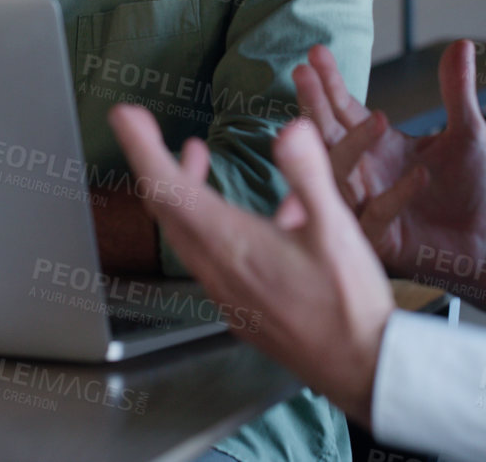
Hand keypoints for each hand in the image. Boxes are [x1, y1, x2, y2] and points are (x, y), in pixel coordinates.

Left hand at [108, 104, 393, 426]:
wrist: (360, 367)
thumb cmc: (349, 304)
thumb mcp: (337, 230)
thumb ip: (309, 175)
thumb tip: (290, 129)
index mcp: (231, 244)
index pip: (167, 189)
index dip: (142, 147)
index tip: (125, 116)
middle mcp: (216, 269)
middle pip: (166, 210)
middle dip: (155, 162)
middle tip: (146, 127)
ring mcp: (225, 292)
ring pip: (185, 233)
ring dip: (183, 191)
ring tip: (195, 157)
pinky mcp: (239, 306)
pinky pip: (208, 255)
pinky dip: (209, 221)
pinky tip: (254, 214)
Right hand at [296, 41, 485, 310]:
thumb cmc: (471, 188)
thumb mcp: (467, 132)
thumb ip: (457, 91)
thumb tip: (462, 42)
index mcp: (377, 146)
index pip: (344, 110)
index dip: (330, 83)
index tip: (316, 53)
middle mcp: (364, 173)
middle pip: (327, 136)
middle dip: (315, 104)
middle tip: (302, 72)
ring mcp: (366, 206)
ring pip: (340, 175)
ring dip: (352, 148)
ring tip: (378, 119)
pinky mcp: (381, 238)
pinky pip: (377, 214)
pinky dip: (396, 195)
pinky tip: (420, 174)